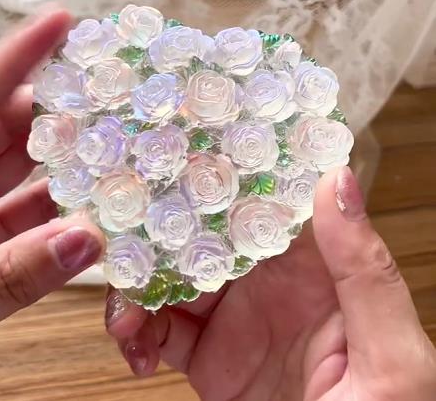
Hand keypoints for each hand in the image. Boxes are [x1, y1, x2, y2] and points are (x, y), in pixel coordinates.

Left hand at [0, 10, 104, 372]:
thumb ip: (9, 276)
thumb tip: (90, 240)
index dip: (16, 61)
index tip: (62, 22)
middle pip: (5, 133)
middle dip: (59, 113)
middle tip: (114, 96)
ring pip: (27, 176)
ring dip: (72, 168)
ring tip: (122, 148)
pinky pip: (35, 221)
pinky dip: (68, 217)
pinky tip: (103, 212)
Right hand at [105, 167, 435, 399]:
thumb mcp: (389, 353)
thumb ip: (364, 269)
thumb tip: (334, 179)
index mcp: (310, 262)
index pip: (259, 203)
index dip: (220, 176)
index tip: (179, 154)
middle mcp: (265, 279)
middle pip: (202, 233)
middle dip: (160, 225)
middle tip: (120, 226)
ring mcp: (231, 315)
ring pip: (170, 276)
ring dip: (138, 283)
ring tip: (123, 310)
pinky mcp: (207, 355)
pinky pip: (161, 329)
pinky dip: (137, 331)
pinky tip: (133, 346)